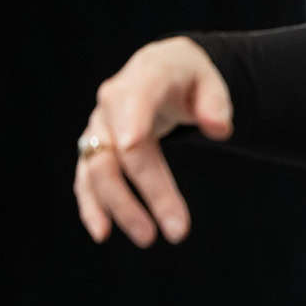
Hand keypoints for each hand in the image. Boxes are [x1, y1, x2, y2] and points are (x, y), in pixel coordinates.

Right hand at [73, 37, 233, 246]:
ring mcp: (98, 127)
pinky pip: (86, 179)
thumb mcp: (210, 78)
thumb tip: (220, 130)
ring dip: (119, 207)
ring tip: (147, 238)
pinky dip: (92, 205)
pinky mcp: (93, 148)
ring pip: (98, 171)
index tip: (141, 165)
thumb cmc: (188, 76)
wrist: (161, 68)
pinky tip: (103, 232)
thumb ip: (216, 103)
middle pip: (120, 155)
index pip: (134, 117)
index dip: (135, 141)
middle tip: (178, 231)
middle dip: (145, 194)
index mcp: (141, 81)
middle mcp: (111, 105)